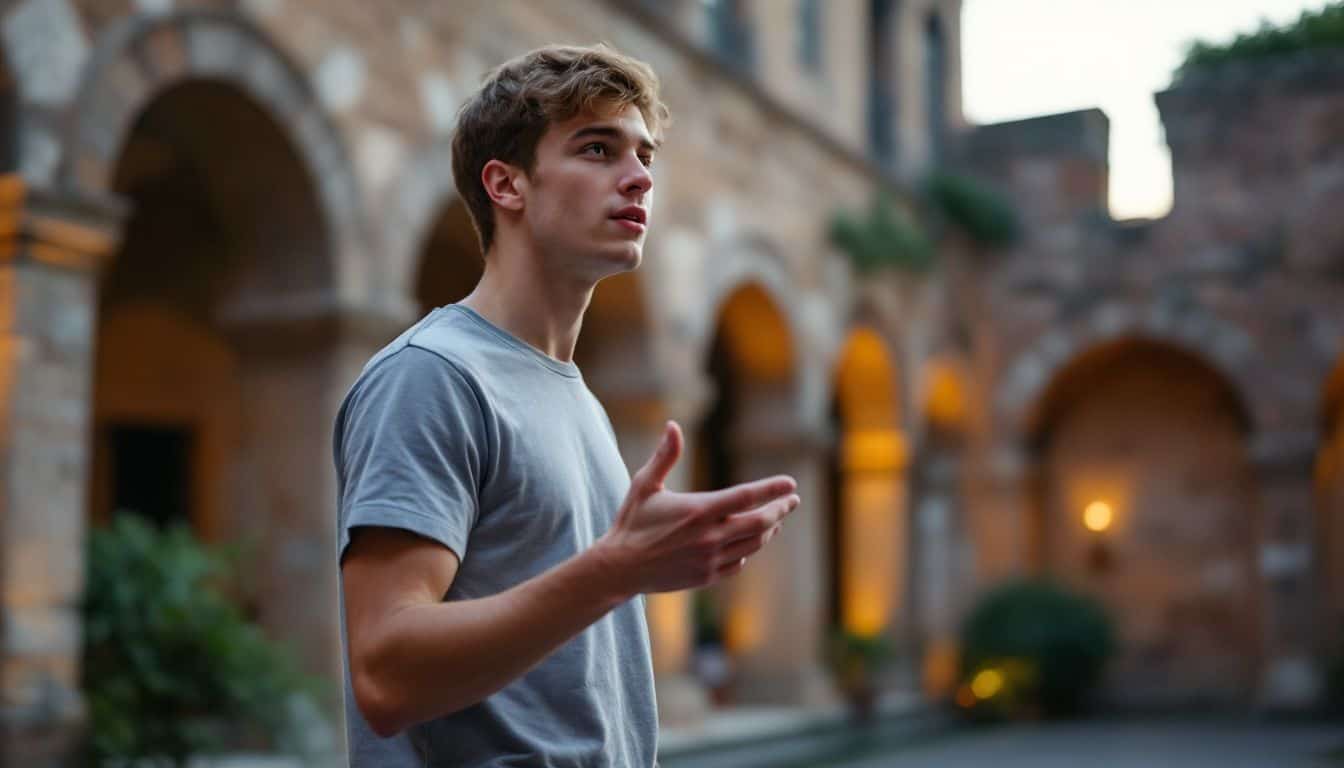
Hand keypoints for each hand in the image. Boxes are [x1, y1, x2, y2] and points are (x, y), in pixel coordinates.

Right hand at [595, 420, 799, 594]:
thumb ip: (664, 456)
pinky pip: (738, 563)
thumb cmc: (632, 522)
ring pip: (753, 544)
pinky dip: (748, 550)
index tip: (791, 483)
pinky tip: (749, 542)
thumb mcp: (645, 485)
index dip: (772, 489)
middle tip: (791, 501)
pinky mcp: (706, 577)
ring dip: (769, 530)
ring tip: (775, 519)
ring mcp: (710, 560)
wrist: (619, 568)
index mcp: (699, 511)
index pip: (747, 496)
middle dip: (780, 510)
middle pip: (760, 523)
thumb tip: (673, 425)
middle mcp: (709, 537)